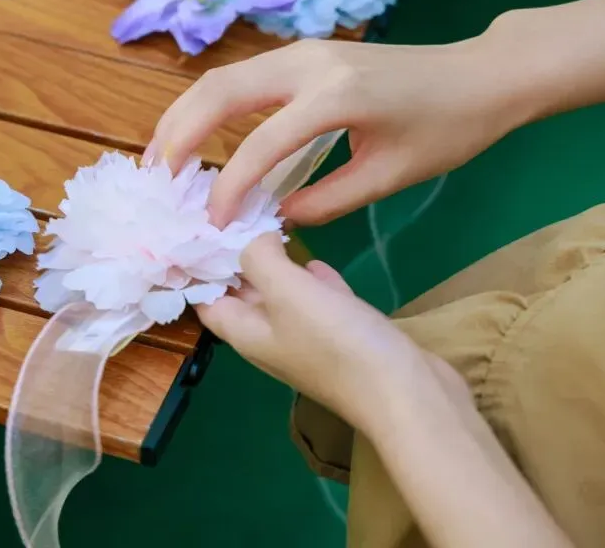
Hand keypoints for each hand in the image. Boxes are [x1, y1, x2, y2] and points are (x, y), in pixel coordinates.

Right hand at [147, 36, 522, 226]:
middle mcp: (307, 63)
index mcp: (334, 96)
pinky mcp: (304, 54)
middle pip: (218, 91)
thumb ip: (327, 201)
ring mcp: (303, 52)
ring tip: (163, 161)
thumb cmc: (449, 128)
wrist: (483, 74)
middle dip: (178, 135)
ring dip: (185, 116)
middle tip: (156, 182)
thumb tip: (274, 218)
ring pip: (222, 77)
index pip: (260, 145)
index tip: (211, 226)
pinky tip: (200, 137)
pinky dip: (210, 106)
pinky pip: (242, 77)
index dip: (229, 188)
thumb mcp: (390, 176)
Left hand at [197, 232, 463, 435]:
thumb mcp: (287, 291)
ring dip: (277, 266)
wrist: (405, 392)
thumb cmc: (336, 342)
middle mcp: (272, 339)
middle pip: (243, 296)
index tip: (199, 228)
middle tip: (237, 213)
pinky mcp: (345, 338)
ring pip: (283, 297)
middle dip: (238, 258)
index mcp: (246, 333)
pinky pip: (320, 304)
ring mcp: (310, 341)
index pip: (207, 300)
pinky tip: (315, 260)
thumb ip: (259, 259)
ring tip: (270, 226)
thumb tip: (252, 237)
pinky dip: (313, 282)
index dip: (199, 268)